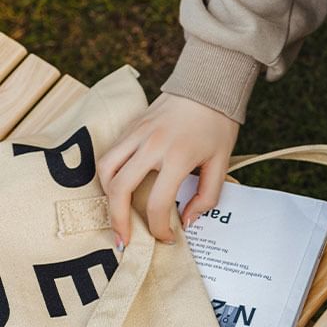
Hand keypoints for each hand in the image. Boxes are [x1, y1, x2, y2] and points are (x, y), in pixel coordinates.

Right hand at [97, 92, 239, 246]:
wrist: (207, 86)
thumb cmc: (217, 127)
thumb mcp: (221, 164)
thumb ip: (207, 197)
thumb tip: (186, 221)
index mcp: (178, 157)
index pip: (158, 203)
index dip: (159, 228)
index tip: (166, 238)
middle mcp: (151, 145)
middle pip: (120, 188)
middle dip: (118, 220)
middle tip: (124, 240)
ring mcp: (136, 134)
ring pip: (105, 169)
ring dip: (107, 197)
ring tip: (118, 215)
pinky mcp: (129, 127)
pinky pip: (109, 154)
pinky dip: (109, 176)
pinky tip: (119, 190)